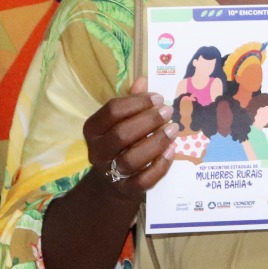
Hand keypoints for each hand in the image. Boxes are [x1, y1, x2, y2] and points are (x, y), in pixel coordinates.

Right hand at [82, 76, 176, 199]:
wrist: (111, 183)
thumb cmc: (120, 143)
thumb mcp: (121, 121)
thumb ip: (131, 103)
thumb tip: (143, 79)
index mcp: (93, 130)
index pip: (111, 111)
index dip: (137, 102)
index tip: (158, 98)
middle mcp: (98, 152)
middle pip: (120, 135)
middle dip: (147, 121)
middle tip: (168, 111)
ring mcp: (111, 172)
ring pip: (131, 159)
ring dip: (155, 142)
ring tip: (174, 129)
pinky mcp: (127, 189)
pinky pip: (144, 180)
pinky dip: (160, 166)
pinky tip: (172, 151)